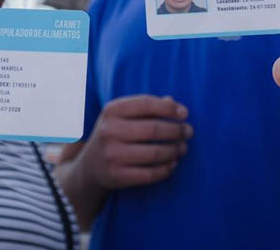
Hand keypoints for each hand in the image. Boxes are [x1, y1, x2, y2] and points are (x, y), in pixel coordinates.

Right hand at [76, 95, 191, 189]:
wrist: (91, 166)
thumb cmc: (115, 134)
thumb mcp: (123, 115)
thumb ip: (147, 107)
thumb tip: (173, 103)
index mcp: (111, 110)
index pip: (147, 104)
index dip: (169, 108)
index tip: (185, 113)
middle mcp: (109, 131)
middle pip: (154, 129)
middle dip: (177, 131)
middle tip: (189, 132)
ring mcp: (112, 155)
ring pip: (155, 153)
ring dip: (175, 150)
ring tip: (183, 148)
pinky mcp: (118, 176)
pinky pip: (151, 173)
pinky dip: (167, 169)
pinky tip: (173, 163)